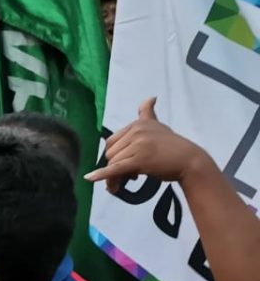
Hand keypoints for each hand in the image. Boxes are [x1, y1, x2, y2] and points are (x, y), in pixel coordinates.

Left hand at [85, 98, 213, 192]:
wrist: (190, 161)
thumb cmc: (173, 146)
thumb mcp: (158, 126)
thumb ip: (148, 113)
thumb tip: (150, 97)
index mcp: (136, 124)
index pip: (112, 142)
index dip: (116, 154)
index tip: (126, 164)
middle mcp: (136, 131)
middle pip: (110, 153)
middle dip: (114, 167)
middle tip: (128, 176)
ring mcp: (138, 144)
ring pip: (113, 163)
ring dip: (114, 176)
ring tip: (125, 183)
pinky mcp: (140, 159)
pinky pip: (116, 168)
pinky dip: (102, 175)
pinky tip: (90, 178)